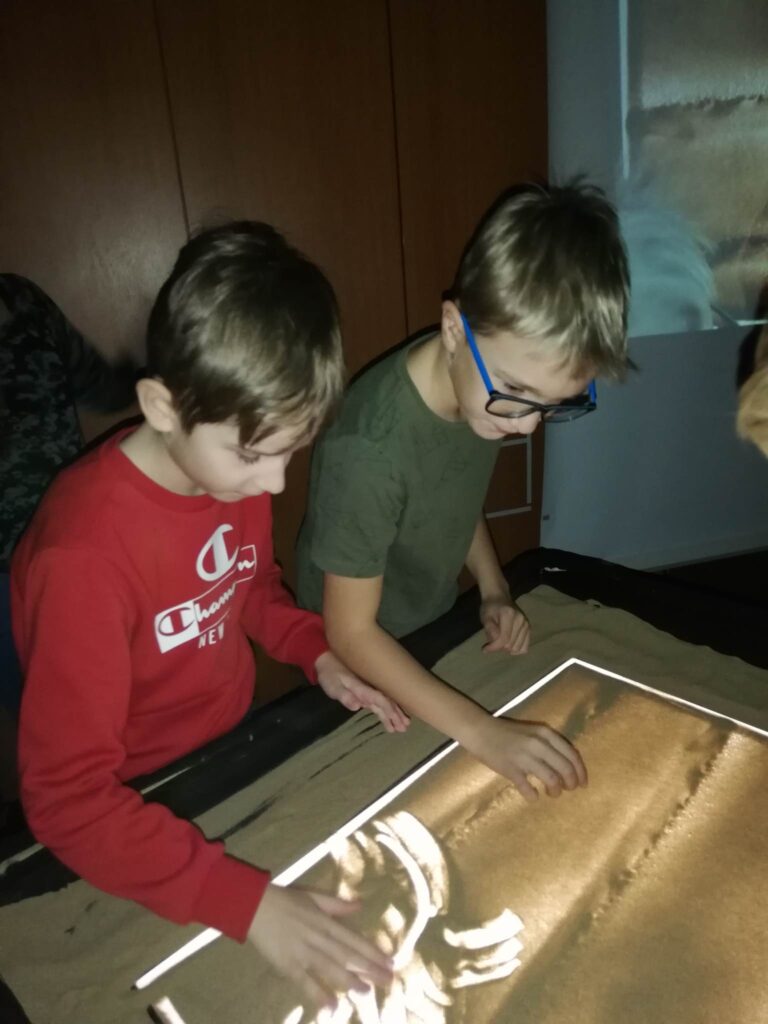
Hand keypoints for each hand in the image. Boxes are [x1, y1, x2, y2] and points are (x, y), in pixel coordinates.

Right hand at [247, 883, 393, 1008]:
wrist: (255, 905)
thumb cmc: (285, 900)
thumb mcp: (314, 897)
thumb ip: (337, 905)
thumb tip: (360, 905)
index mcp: (325, 921)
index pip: (354, 939)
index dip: (373, 951)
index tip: (390, 962)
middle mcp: (318, 937)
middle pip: (347, 955)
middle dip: (369, 969)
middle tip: (388, 981)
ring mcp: (303, 952)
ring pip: (330, 968)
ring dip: (349, 980)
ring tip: (366, 992)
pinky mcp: (288, 964)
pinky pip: (305, 981)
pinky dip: (318, 993)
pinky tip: (330, 1005)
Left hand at [315, 650, 409, 732]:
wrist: (328, 660)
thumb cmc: (330, 674)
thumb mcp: (333, 685)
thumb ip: (345, 695)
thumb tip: (358, 706)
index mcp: (362, 686)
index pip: (379, 697)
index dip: (388, 708)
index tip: (396, 718)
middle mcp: (369, 687)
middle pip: (386, 701)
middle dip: (396, 714)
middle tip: (405, 727)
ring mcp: (370, 689)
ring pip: (386, 702)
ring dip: (395, 714)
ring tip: (404, 726)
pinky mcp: (367, 691)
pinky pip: (381, 701)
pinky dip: (388, 710)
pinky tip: (394, 718)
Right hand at [468, 715, 586, 801]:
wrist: (480, 731)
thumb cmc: (508, 732)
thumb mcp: (533, 732)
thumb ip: (551, 745)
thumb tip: (570, 765)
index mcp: (545, 733)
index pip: (572, 755)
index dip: (581, 772)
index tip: (583, 784)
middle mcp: (538, 744)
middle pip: (565, 769)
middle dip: (571, 784)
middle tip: (568, 790)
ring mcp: (524, 757)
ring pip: (552, 780)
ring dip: (555, 791)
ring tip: (552, 793)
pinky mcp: (511, 770)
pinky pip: (528, 789)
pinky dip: (534, 796)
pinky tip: (533, 795)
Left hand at [480, 595, 529, 654]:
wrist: (499, 598)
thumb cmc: (490, 608)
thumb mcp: (485, 617)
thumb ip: (490, 630)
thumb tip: (495, 644)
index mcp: (509, 615)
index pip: (503, 638)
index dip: (493, 647)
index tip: (484, 649)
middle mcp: (521, 620)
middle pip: (510, 645)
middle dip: (499, 647)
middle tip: (491, 642)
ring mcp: (527, 624)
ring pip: (518, 648)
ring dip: (507, 649)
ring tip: (500, 641)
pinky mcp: (529, 628)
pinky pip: (525, 647)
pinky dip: (516, 649)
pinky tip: (509, 643)